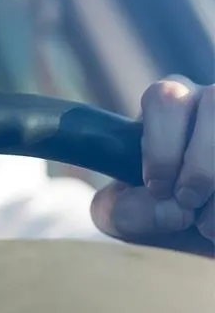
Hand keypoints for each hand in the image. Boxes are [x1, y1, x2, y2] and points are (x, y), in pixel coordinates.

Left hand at [91, 76, 214, 256]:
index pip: (164, 99)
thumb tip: (171, 210)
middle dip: (201, 163)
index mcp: (169, 106)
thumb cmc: (161, 215)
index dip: (161, 149)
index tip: (159, 189)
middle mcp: (214, 101)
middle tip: (188, 202)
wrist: (201, 236)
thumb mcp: (128, 216)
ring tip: (209, 226)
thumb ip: (128, 211)